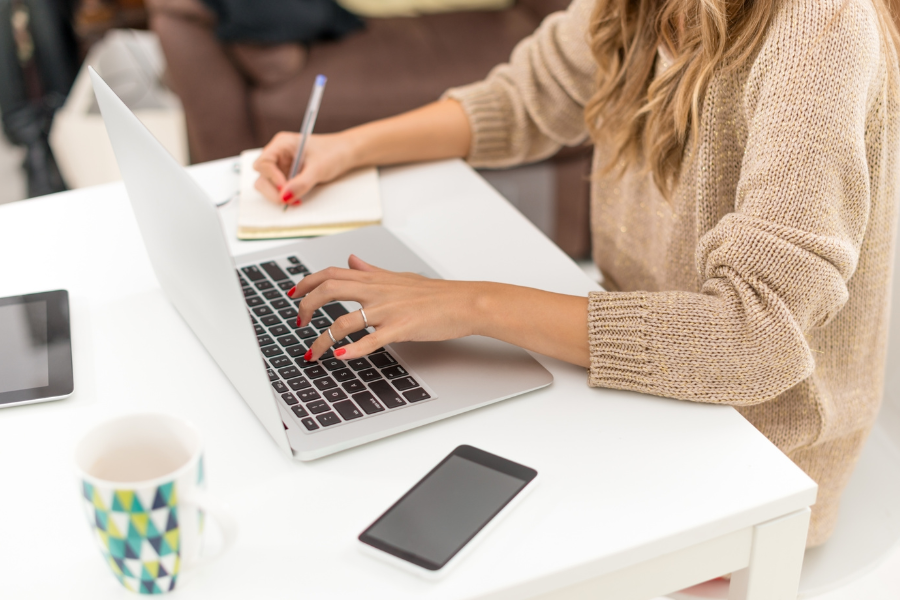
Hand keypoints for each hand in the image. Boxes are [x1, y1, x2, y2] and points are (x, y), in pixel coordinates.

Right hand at [252, 131, 357, 205]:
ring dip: (277, 195)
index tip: (284, 188)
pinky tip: (297, 199)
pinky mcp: (286, 177)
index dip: (271, 177)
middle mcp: (277, 154)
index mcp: (281, 144)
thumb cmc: (333, 153)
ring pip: (267, 184)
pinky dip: (285, 196)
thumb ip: (301, 183)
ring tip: (295, 201)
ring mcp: (281, 166)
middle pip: (262, 175)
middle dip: (272, 190)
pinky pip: (278, 189)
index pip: (264, 162)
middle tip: (287, 201)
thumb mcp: (319, 168)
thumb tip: (284, 197)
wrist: (346, 153)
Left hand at [288, 255, 485, 361]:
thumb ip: (371, 271)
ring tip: (312, 353)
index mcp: (374, 280)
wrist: (463, 302)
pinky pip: (371, 340)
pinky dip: (351, 350)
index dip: (307, 282)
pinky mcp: (400, 328)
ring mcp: (387, 310)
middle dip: (306, 307)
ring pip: (344, 321)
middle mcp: (376, 291)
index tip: (293, 294)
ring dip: (322, 339)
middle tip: (298, 323)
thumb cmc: (435, 294)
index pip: (331, 273)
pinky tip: (339, 356)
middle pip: (328, 290)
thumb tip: (352, 260)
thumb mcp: (398, 277)